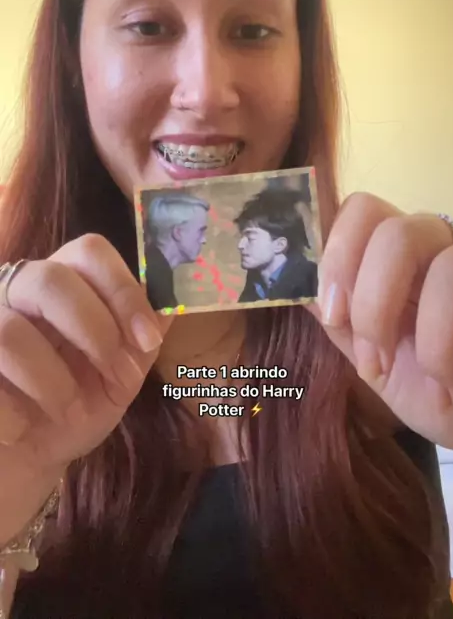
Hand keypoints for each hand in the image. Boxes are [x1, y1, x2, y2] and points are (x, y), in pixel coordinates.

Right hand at [0, 234, 168, 475]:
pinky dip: (11, 413)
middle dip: (95, 331)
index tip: (148, 339)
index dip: (122, 290)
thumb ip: (144, 339)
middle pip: (50, 278)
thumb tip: (176, 302)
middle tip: (119, 378)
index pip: (90, 251)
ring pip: (11, 332)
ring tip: (68, 413)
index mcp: (64, 283)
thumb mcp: (120, 378)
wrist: (25, 461)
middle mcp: (17, 291)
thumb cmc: (73, 409)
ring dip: (53, 382)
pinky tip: (20, 430)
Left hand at [310, 193, 452, 460]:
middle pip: (398, 234)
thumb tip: (289, 283)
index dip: (340, 256)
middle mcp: (444, 245)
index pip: (363, 210)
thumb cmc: (432, 388)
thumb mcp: (374, 360)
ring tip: (439, 380)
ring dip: (434, 339)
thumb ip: (340, 320)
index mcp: (399, 254)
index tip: (334, 314)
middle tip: (378, 361)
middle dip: (376, 306)